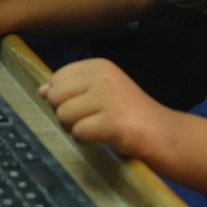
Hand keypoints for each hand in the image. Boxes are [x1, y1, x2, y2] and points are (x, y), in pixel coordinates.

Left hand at [38, 58, 170, 160]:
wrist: (165, 134)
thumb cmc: (130, 114)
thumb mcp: (101, 92)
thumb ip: (72, 88)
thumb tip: (41, 89)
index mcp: (99, 65)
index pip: (57, 78)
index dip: (63, 97)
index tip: (85, 105)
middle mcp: (103, 76)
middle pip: (55, 96)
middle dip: (65, 114)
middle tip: (89, 120)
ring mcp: (108, 98)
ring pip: (63, 115)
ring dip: (75, 128)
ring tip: (98, 128)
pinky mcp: (112, 122)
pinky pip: (78, 132)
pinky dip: (86, 140)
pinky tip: (103, 137)